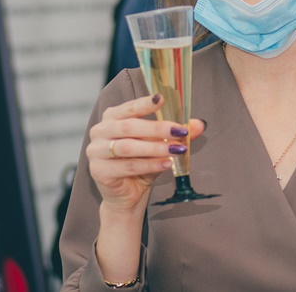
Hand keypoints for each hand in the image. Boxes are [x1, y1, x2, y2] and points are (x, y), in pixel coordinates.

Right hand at [86, 93, 205, 211]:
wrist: (127, 196)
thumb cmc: (141, 163)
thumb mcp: (160, 144)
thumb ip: (175, 133)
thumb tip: (199, 124)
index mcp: (112, 117)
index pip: (128, 108)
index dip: (144, 103)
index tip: (161, 99)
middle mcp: (100, 131)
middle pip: (129, 127)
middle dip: (157, 128)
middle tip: (179, 131)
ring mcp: (95, 151)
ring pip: (128, 147)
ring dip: (155, 148)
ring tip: (177, 149)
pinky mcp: (98, 171)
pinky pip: (127, 166)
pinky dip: (149, 164)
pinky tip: (166, 164)